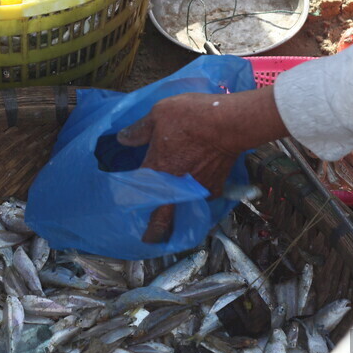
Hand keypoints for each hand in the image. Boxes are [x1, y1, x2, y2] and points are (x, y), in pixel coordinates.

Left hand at [117, 87, 287, 242]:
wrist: (230, 123)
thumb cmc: (192, 116)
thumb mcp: (159, 114)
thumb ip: (139, 129)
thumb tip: (122, 138)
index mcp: (157, 168)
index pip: (138, 194)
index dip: (131, 203)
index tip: (125, 211)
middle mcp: (176, 186)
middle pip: (163, 218)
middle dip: (156, 231)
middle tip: (151, 238)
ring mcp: (198, 189)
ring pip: (185, 208)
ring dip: (179, 211)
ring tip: (176, 214)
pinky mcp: (217, 187)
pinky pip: (203, 196)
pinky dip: (199, 195)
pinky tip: (198, 189)